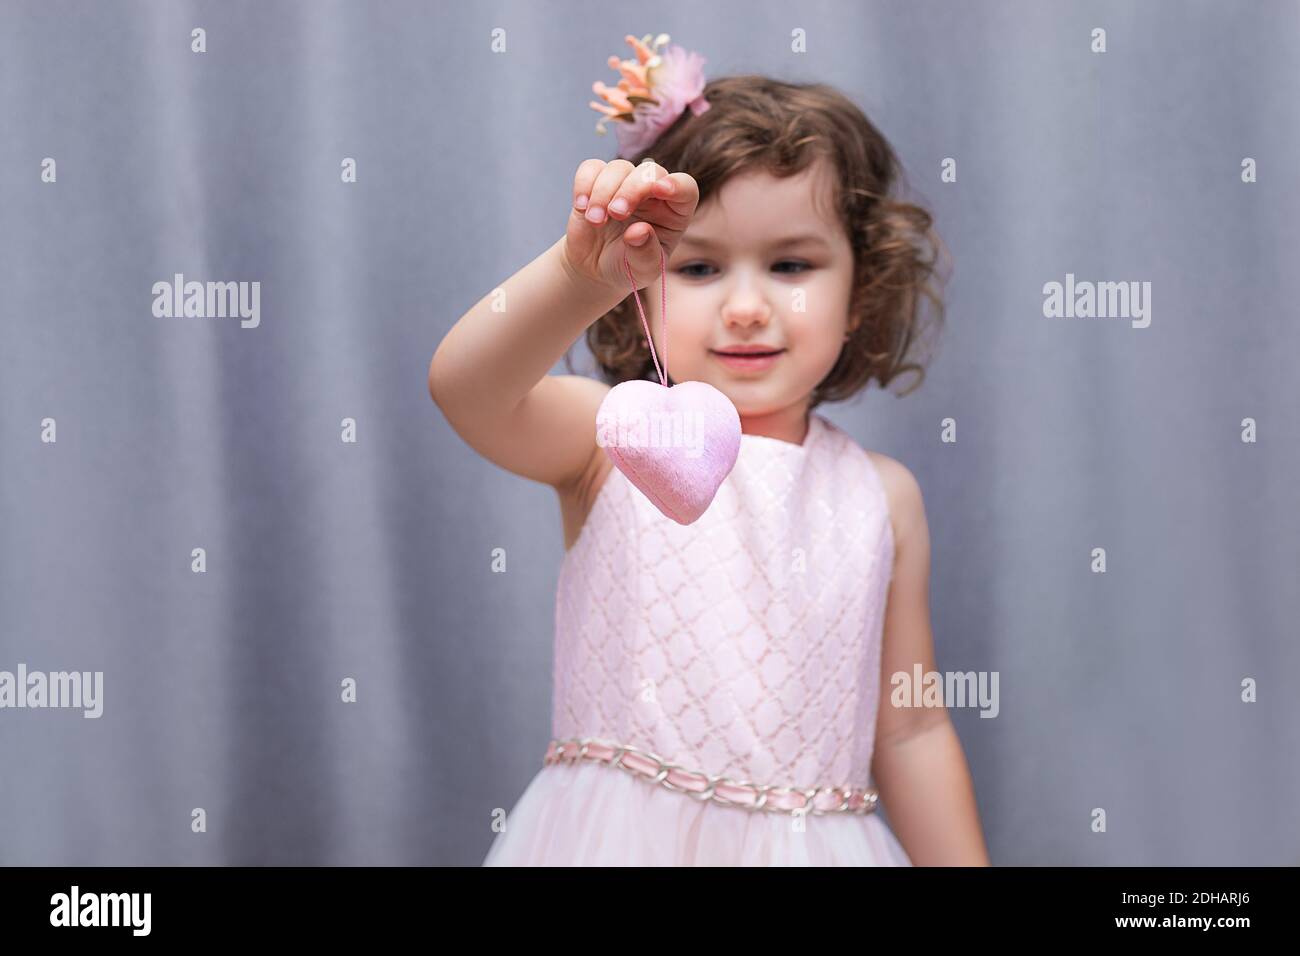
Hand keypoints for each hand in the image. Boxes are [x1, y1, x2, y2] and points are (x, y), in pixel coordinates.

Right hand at [562, 158, 699, 293]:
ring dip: (604, 192)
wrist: (595, 268)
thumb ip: (645, 253)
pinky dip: (584, 184)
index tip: (660, 189)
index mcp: (674, 212)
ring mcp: (624, 184)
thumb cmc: (627, 268)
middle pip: (650, 171)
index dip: (676, 184)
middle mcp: (652, 193)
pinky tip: (581, 207)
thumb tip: (639, 231)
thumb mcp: (642, 271)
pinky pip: (591, 168)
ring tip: (595, 221)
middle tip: (617, 213)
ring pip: (619, 167)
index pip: (685, 188)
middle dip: (632, 189)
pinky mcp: (597, 182)